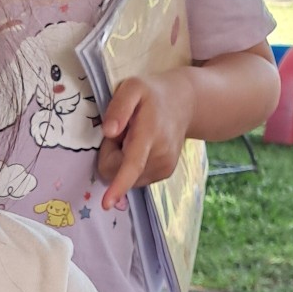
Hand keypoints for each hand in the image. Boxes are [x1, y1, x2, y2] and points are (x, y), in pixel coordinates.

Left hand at [95, 70, 195, 207]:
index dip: (118, 185)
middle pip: (116, 171)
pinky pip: (134, 178)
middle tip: (121, 131)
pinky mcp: (164, 173)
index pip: (132, 164)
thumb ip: (119, 107)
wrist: (185, 103)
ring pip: (125, 177)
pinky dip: (131, 164)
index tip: (107, 204)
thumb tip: (108, 132)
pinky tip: (141, 146)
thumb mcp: (132, 87)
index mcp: (149, 134)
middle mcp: (159, 156)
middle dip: (110, 153)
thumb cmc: (152, 94)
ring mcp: (164, 168)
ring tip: (134, 136)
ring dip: (121, 158)